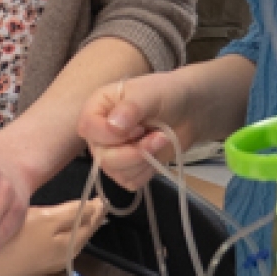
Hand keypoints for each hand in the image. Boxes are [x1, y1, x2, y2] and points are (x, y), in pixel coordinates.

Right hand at [78, 71, 199, 189]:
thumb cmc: (166, 94)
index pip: (88, 128)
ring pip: (115, 171)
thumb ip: (131, 108)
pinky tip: (156, 155)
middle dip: (133, 152)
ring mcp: (111, 153)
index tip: (138, 127)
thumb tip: (113, 127)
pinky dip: (146, 172)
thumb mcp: (150, 94)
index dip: (111, 134)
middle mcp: (99, 133)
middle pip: (102, 156)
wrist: (187, 110)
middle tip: (159, 137)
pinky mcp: (126, 170)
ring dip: (143, 161)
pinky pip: (128, 181)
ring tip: (161, 140)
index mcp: (97, 108)